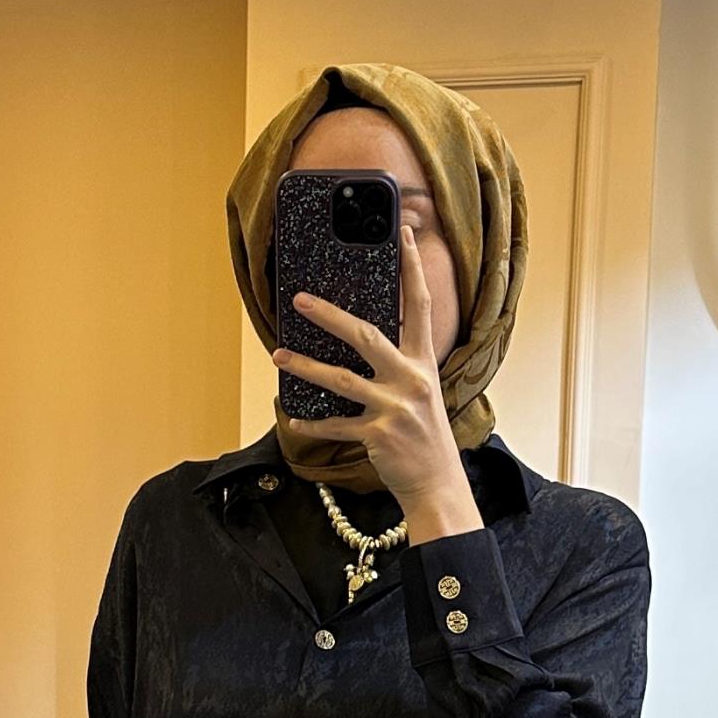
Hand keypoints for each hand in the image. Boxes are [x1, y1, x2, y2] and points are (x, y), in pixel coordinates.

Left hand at [273, 225, 482, 542]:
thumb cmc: (425, 436)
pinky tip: (292, 417)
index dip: (413, 268)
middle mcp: (411, 380)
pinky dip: (312, 422)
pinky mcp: (378, 435)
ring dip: (306, 366)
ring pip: (341, 379)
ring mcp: (394, 408)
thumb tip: (362, 337)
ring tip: (280, 354)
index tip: (403, 234)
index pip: (420, 306)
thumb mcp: (423, 392)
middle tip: (300, 300)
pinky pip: (335, 425)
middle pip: (367, 336)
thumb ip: (400, 365)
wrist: (437, 483)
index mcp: (424, 363)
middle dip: (330, 316)